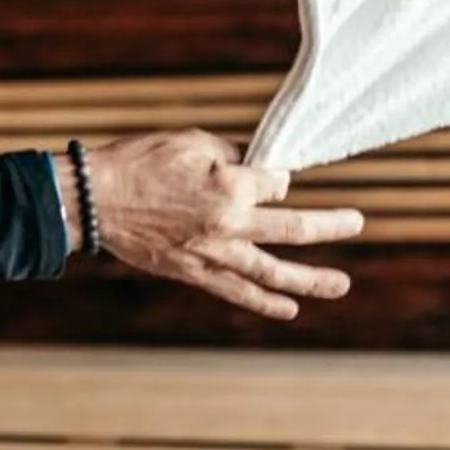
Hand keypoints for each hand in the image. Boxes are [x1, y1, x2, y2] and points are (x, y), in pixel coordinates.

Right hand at [58, 132, 364, 320]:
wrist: (92, 201)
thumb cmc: (138, 163)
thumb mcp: (189, 142)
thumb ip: (231, 154)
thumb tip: (259, 167)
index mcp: (230, 186)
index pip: (276, 182)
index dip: (277, 175)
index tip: (270, 173)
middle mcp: (229, 224)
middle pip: (292, 227)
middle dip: (329, 225)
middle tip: (357, 223)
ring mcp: (213, 254)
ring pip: (273, 270)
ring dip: (311, 279)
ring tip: (341, 284)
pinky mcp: (194, 272)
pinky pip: (237, 291)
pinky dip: (265, 301)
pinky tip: (289, 308)